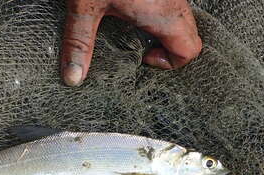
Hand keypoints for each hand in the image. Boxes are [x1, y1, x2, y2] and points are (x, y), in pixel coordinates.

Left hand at [61, 0, 201, 85]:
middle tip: (139, 46)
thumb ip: (79, 42)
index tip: (143, 57)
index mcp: (164, 13)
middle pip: (189, 33)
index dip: (170, 62)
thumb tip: (73, 77)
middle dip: (168, 46)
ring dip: (163, 26)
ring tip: (133, 26)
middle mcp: (174, 0)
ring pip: (181, 14)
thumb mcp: (85, 6)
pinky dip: (158, 8)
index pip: (190, 50)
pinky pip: (170, 0)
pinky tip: (131, 5)